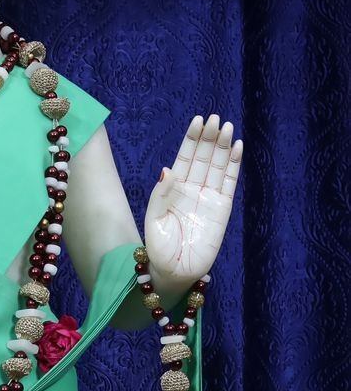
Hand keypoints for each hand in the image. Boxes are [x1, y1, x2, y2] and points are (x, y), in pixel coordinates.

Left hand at [144, 114, 241, 280]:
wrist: (174, 272)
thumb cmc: (159, 248)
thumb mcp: (154, 220)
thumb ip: (161, 195)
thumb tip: (168, 169)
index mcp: (174, 189)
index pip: (185, 157)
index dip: (192, 139)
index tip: (198, 120)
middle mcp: (193, 189)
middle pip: (204, 157)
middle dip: (209, 137)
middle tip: (215, 118)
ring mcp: (209, 198)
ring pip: (218, 166)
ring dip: (223, 146)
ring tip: (227, 127)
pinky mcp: (223, 209)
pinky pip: (230, 183)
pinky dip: (234, 165)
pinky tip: (237, 147)